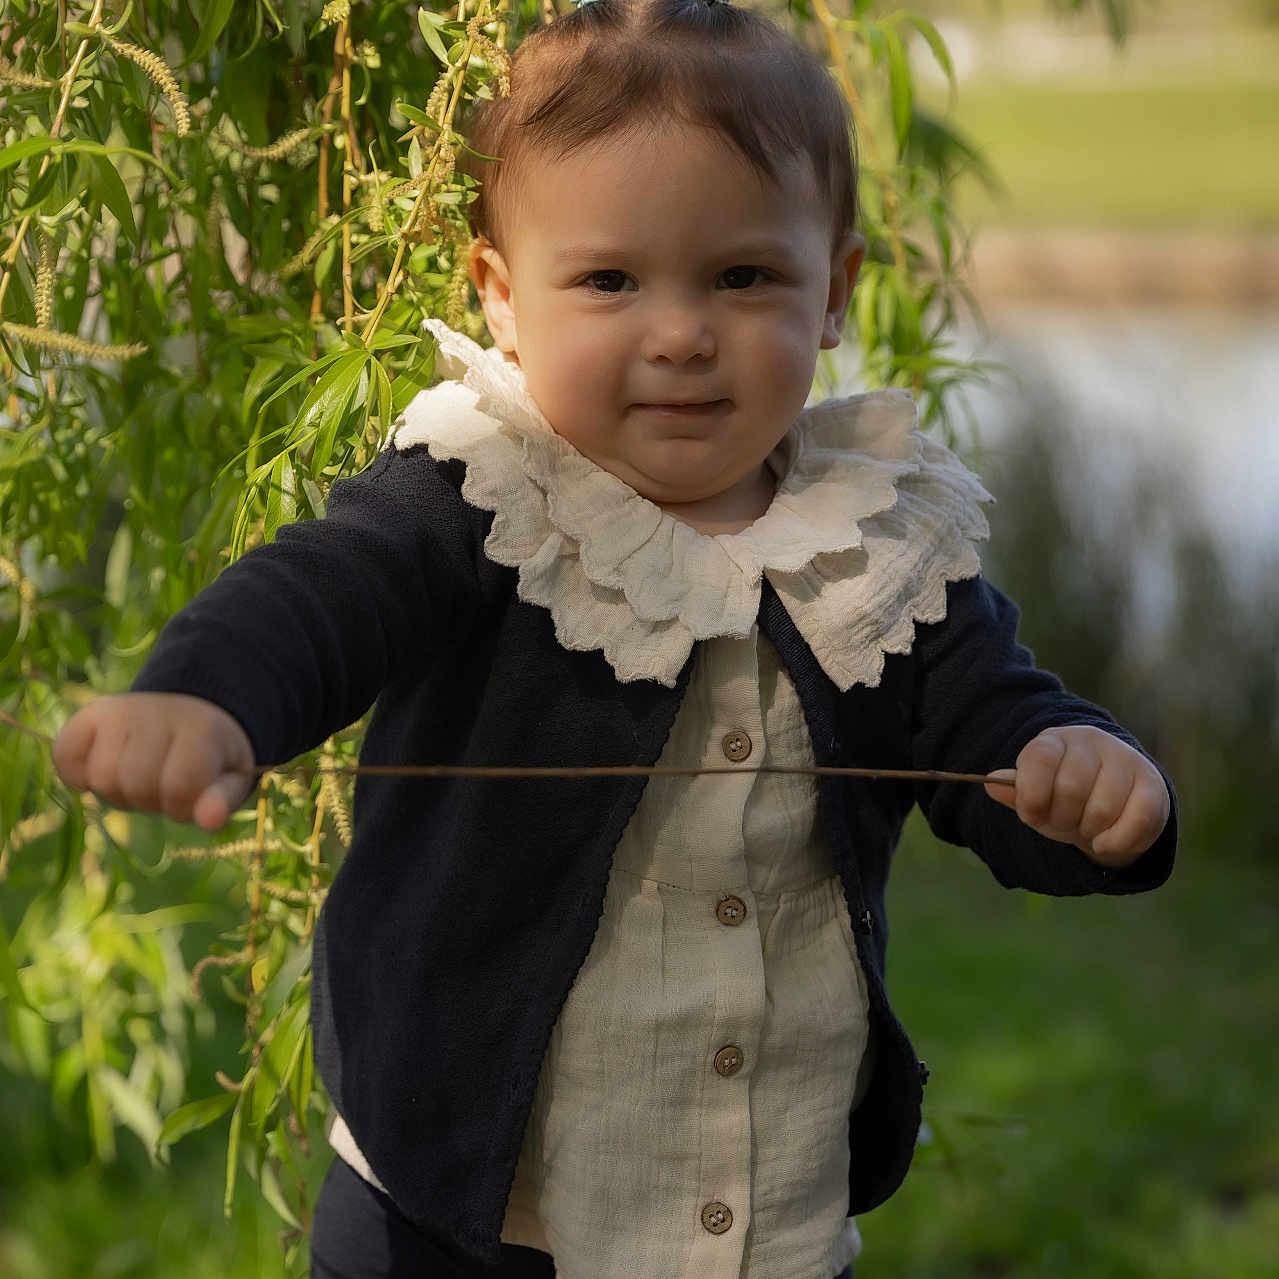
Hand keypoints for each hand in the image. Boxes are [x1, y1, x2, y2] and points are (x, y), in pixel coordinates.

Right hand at [53, 692, 256, 830]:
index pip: (179, 786)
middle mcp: (156, 713)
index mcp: (199, 729)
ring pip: (102, 777)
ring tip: (139, 778)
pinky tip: (102, 771)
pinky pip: (65, 756)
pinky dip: (78, 776)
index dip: (181, 806)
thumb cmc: (210, 757)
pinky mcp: (87, 715)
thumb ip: (222, 801)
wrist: (192, 714)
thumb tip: (210, 821)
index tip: (189, 796)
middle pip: (136, 784)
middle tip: (163, 787)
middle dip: (151, 800)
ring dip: (119, 792)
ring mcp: (118, 711)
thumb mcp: (230, 778)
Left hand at [984, 725, 1169, 866]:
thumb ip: (1016, 792)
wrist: (1108, 800)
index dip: (1031, 793)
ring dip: (1089, 831)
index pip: (1039, 758)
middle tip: (1064, 822)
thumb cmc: (1060, 798)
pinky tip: (1104, 843)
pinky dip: (1116, 842)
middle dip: (1062, 818)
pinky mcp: (1153, 784)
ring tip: (1086, 827)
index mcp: (1054, 741)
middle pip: (1071, 788)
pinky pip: (1138, 820)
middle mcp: (1091, 742)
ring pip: (1103, 808)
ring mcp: (1125, 759)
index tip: (1031, 815)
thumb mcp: (1035, 796)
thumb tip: (991, 785)